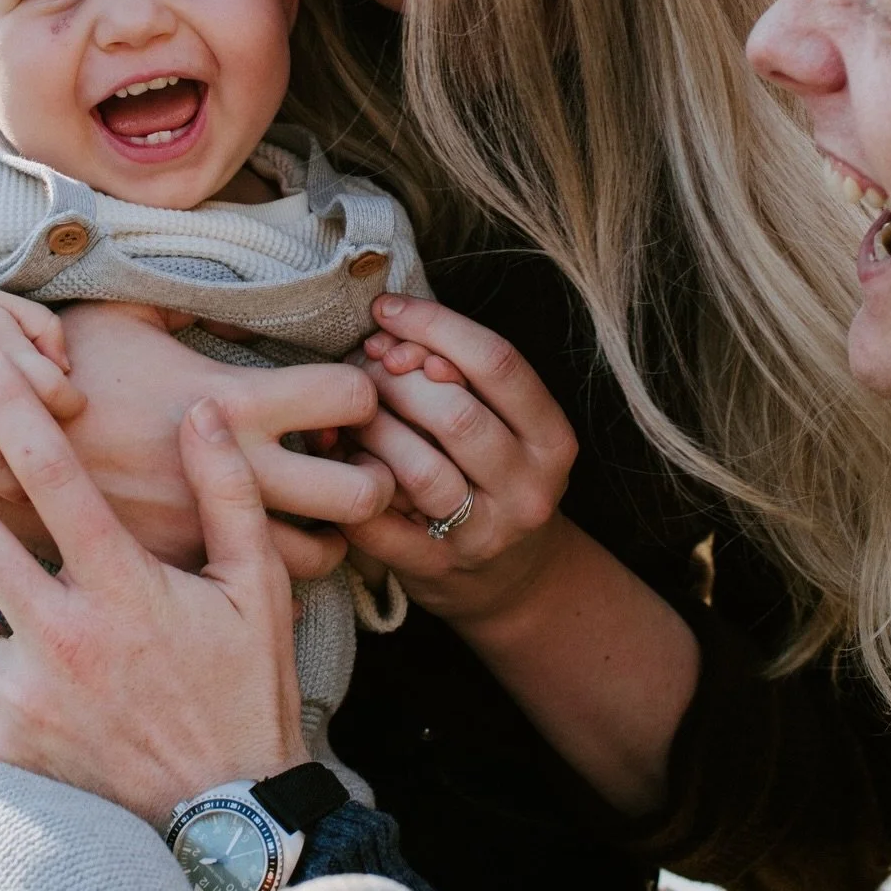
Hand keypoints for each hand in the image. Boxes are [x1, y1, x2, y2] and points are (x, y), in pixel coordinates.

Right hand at [0, 283, 85, 500]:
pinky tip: (1, 487)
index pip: (51, 387)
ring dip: (18, 485)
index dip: (72, 403)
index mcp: (0, 348)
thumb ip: (46, 328)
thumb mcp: (4, 304)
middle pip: (20, 436)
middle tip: (64, 466)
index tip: (74, 407)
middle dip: (48, 457)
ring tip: (38, 490)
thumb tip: (67, 368)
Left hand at [0, 343, 308, 825]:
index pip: (53, 475)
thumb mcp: (255, 585)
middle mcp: (62, 631)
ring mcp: (31, 694)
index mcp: (121, 583)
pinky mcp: (18, 749)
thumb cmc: (250, 687)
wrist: (237, 806)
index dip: (11, 410)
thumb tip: (201, 412)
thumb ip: (228, 493)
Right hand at [51, 301, 392, 579]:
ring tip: (314, 506)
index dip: (363, 389)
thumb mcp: (124, 313)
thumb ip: (185, 303)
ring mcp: (215, 532)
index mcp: (232, 401)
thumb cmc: (63, 373)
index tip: (346, 391)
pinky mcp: (187, 572)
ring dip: (334, 530)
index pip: (351, 397)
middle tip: (357, 460)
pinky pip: (263, 587)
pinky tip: (262, 539)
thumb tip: (227, 302)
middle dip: (379, 475)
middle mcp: (236, 475)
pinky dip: (280, 568)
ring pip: (326, 555)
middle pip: (362, 493)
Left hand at [342, 295, 578, 627]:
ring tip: (348, 411)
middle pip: (454, 413)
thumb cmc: (493, 478)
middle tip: (362, 363)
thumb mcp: (504, 424)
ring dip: (370, 428)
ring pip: (417, 469)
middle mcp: (529, 487)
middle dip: (394, 377)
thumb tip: (389, 333)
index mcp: (551, 438)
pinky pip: (381, 525)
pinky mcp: (439, 569)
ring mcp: (485, 534)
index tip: (386, 309)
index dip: (434, 325)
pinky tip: (339, 458)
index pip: (496, 362)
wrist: (510, 580)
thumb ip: (459, 375)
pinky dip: (352, 483)